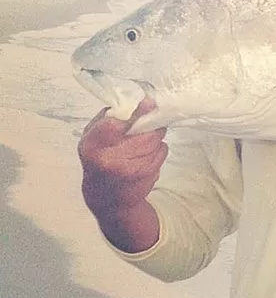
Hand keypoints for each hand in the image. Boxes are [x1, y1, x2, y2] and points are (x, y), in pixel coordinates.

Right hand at [78, 98, 167, 217]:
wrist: (106, 197)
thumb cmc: (100, 159)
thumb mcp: (95, 137)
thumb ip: (110, 119)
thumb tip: (139, 100)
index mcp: (92, 145)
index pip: (116, 123)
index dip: (137, 112)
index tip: (148, 103)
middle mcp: (109, 159)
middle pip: (144, 132)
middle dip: (151, 125)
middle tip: (151, 121)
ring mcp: (129, 170)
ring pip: (156, 141)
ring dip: (155, 137)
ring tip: (145, 141)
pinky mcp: (146, 176)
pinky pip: (162, 152)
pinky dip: (159, 149)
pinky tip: (147, 155)